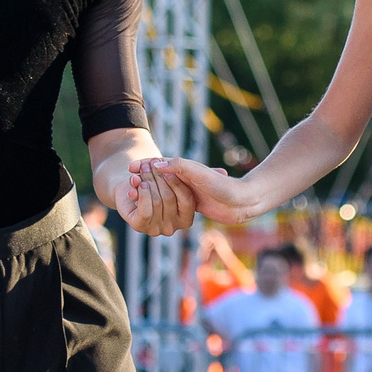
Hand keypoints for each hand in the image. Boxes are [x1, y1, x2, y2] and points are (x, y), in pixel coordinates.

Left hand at [106, 162, 191, 237]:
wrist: (128, 189)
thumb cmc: (153, 183)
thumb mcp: (168, 178)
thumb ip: (174, 176)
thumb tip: (168, 173)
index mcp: (185, 218)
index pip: (188, 201)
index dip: (178, 183)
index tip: (169, 167)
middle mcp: (172, 227)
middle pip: (170, 199)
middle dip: (160, 177)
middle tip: (152, 162)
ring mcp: (156, 229)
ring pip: (156, 202)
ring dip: (148, 180)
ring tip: (144, 168)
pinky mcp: (140, 226)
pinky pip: (146, 211)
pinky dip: (142, 194)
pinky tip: (137, 181)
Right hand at [135, 158, 262, 225]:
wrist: (242, 202)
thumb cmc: (222, 186)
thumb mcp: (198, 172)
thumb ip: (177, 166)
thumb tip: (156, 164)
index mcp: (185, 169)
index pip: (159, 165)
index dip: (144, 166)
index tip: (130, 169)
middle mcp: (185, 180)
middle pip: (158, 178)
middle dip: (143, 179)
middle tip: (129, 184)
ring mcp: (188, 193)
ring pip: (162, 192)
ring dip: (149, 192)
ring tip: (134, 193)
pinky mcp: (191, 207)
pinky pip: (170, 204)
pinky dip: (159, 203)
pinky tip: (150, 207)